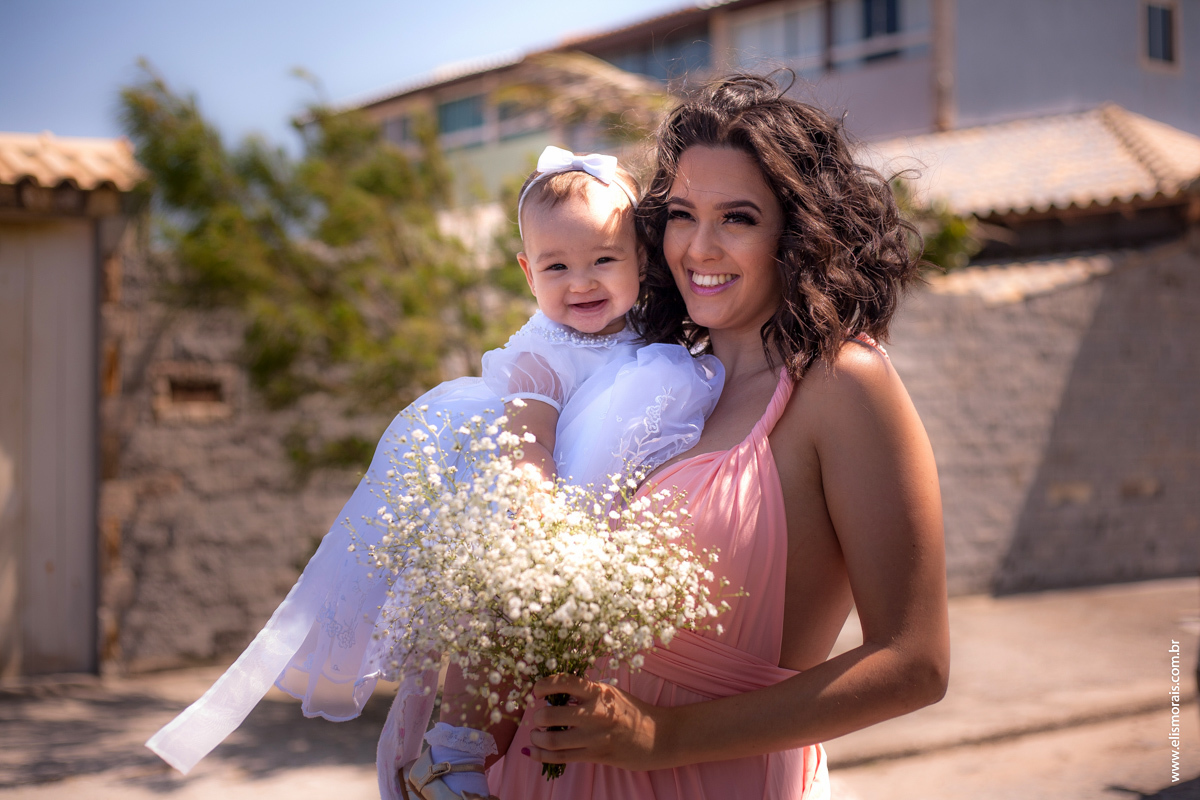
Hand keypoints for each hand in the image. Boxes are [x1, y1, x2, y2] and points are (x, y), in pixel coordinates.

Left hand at [522, 674, 672, 770]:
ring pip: (553, 739)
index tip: (536, 691)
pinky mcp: (596, 755)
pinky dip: (541, 755)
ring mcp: (594, 736)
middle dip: (537, 716)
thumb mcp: (611, 694)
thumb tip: (554, 694)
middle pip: (551, 715)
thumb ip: (586, 693)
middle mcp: (595, 713)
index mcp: (599, 692)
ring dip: (537, 738)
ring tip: (536, 734)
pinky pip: (561, 757)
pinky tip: (532, 751)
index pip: (563, 682)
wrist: (657, 736)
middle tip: (537, 716)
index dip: (543, 685)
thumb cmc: (632, 712)